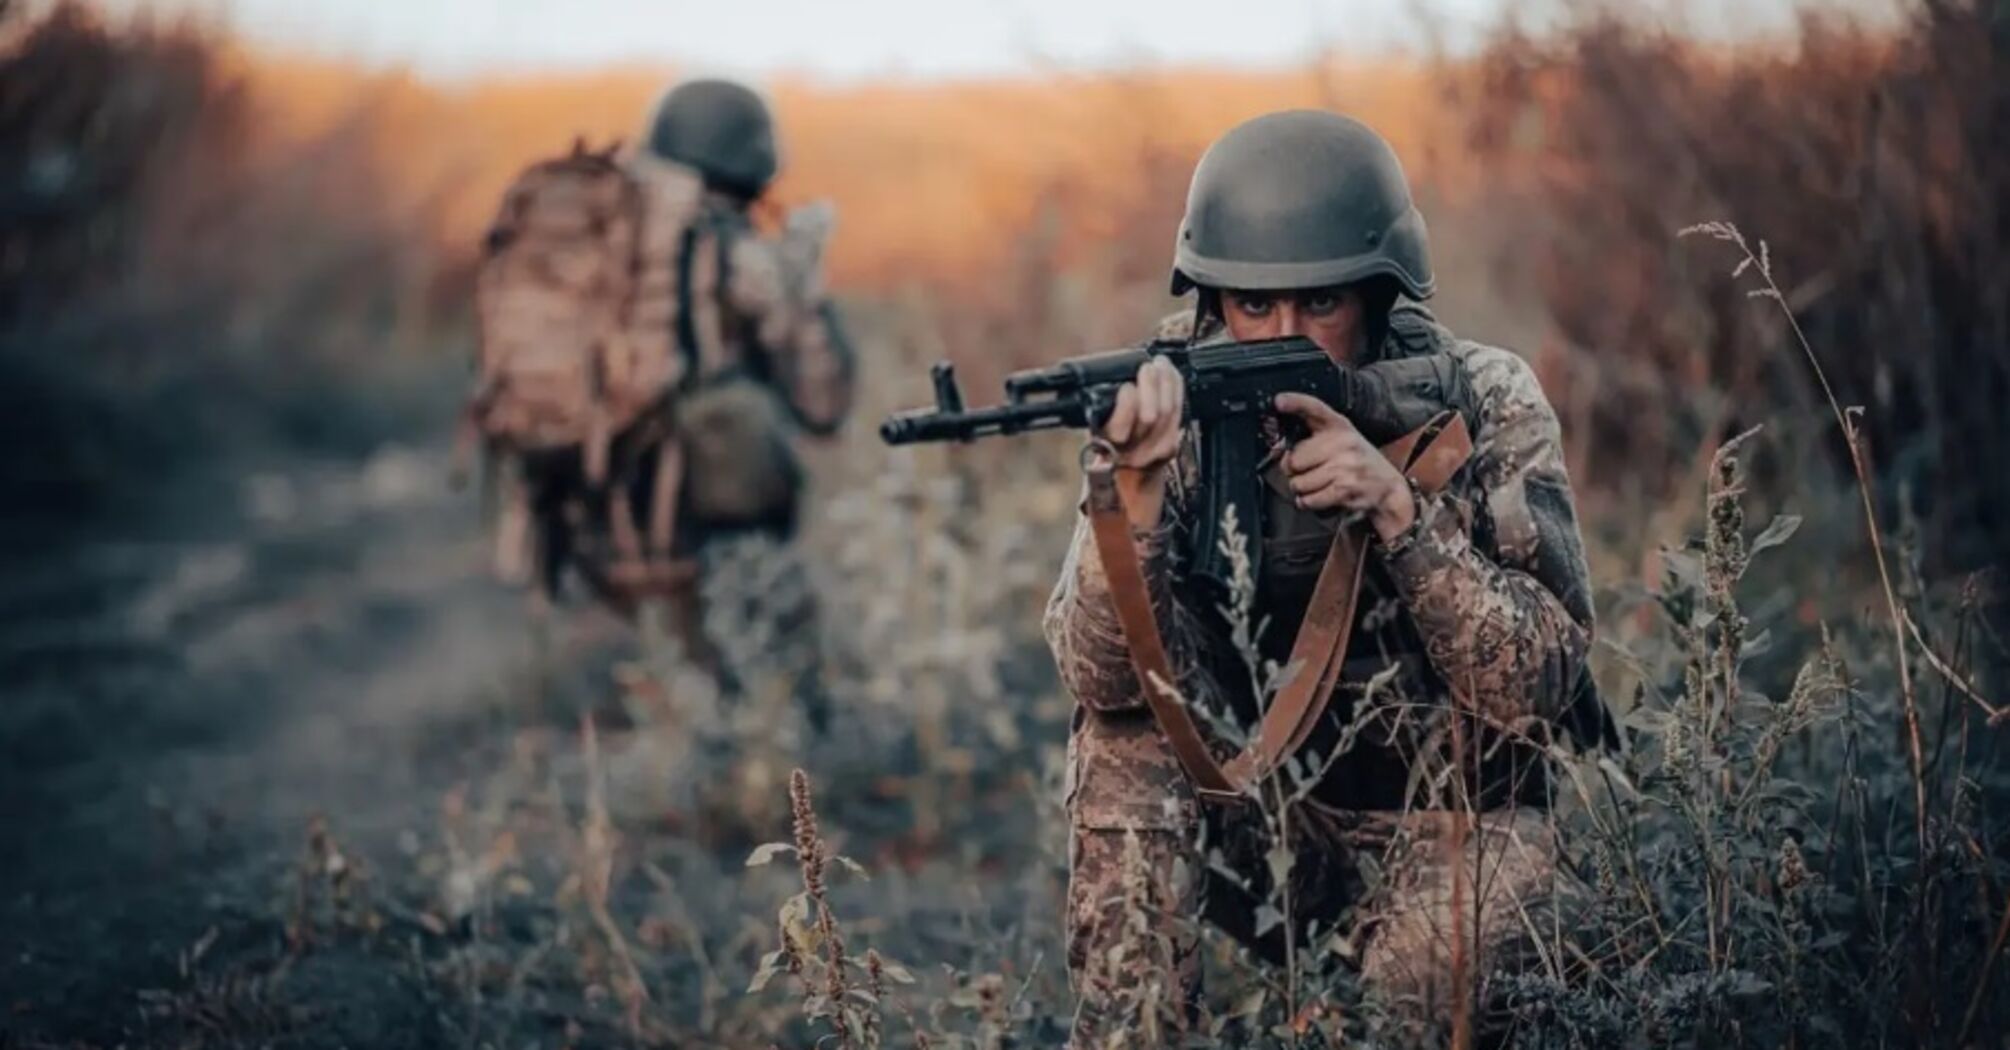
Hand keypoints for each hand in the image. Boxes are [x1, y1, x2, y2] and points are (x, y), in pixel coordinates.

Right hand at [1098, 357, 1185, 474]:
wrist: (1126, 472)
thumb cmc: (1106, 440)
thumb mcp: (1094, 424)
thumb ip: (1099, 406)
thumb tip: (1105, 376)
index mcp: (1105, 444)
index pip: (1119, 428)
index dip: (1127, 405)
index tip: (1126, 387)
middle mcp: (1131, 452)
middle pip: (1150, 417)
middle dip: (1151, 386)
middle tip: (1147, 367)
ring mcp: (1155, 450)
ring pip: (1168, 413)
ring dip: (1167, 383)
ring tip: (1160, 364)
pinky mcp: (1172, 444)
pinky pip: (1180, 413)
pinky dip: (1177, 390)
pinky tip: (1171, 376)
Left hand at [1273, 392, 1416, 541]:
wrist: (1388, 487)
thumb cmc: (1358, 462)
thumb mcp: (1341, 440)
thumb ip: (1312, 440)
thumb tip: (1278, 451)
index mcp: (1339, 426)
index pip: (1314, 408)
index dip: (1295, 403)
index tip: (1279, 401)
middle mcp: (1342, 442)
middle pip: (1293, 459)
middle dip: (1293, 470)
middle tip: (1308, 470)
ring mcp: (1345, 465)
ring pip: (1298, 483)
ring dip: (1302, 488)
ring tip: (1318, 483)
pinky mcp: (1345, 488)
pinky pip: (1309, 499)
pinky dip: (1308, 502)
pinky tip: (1320, 495)